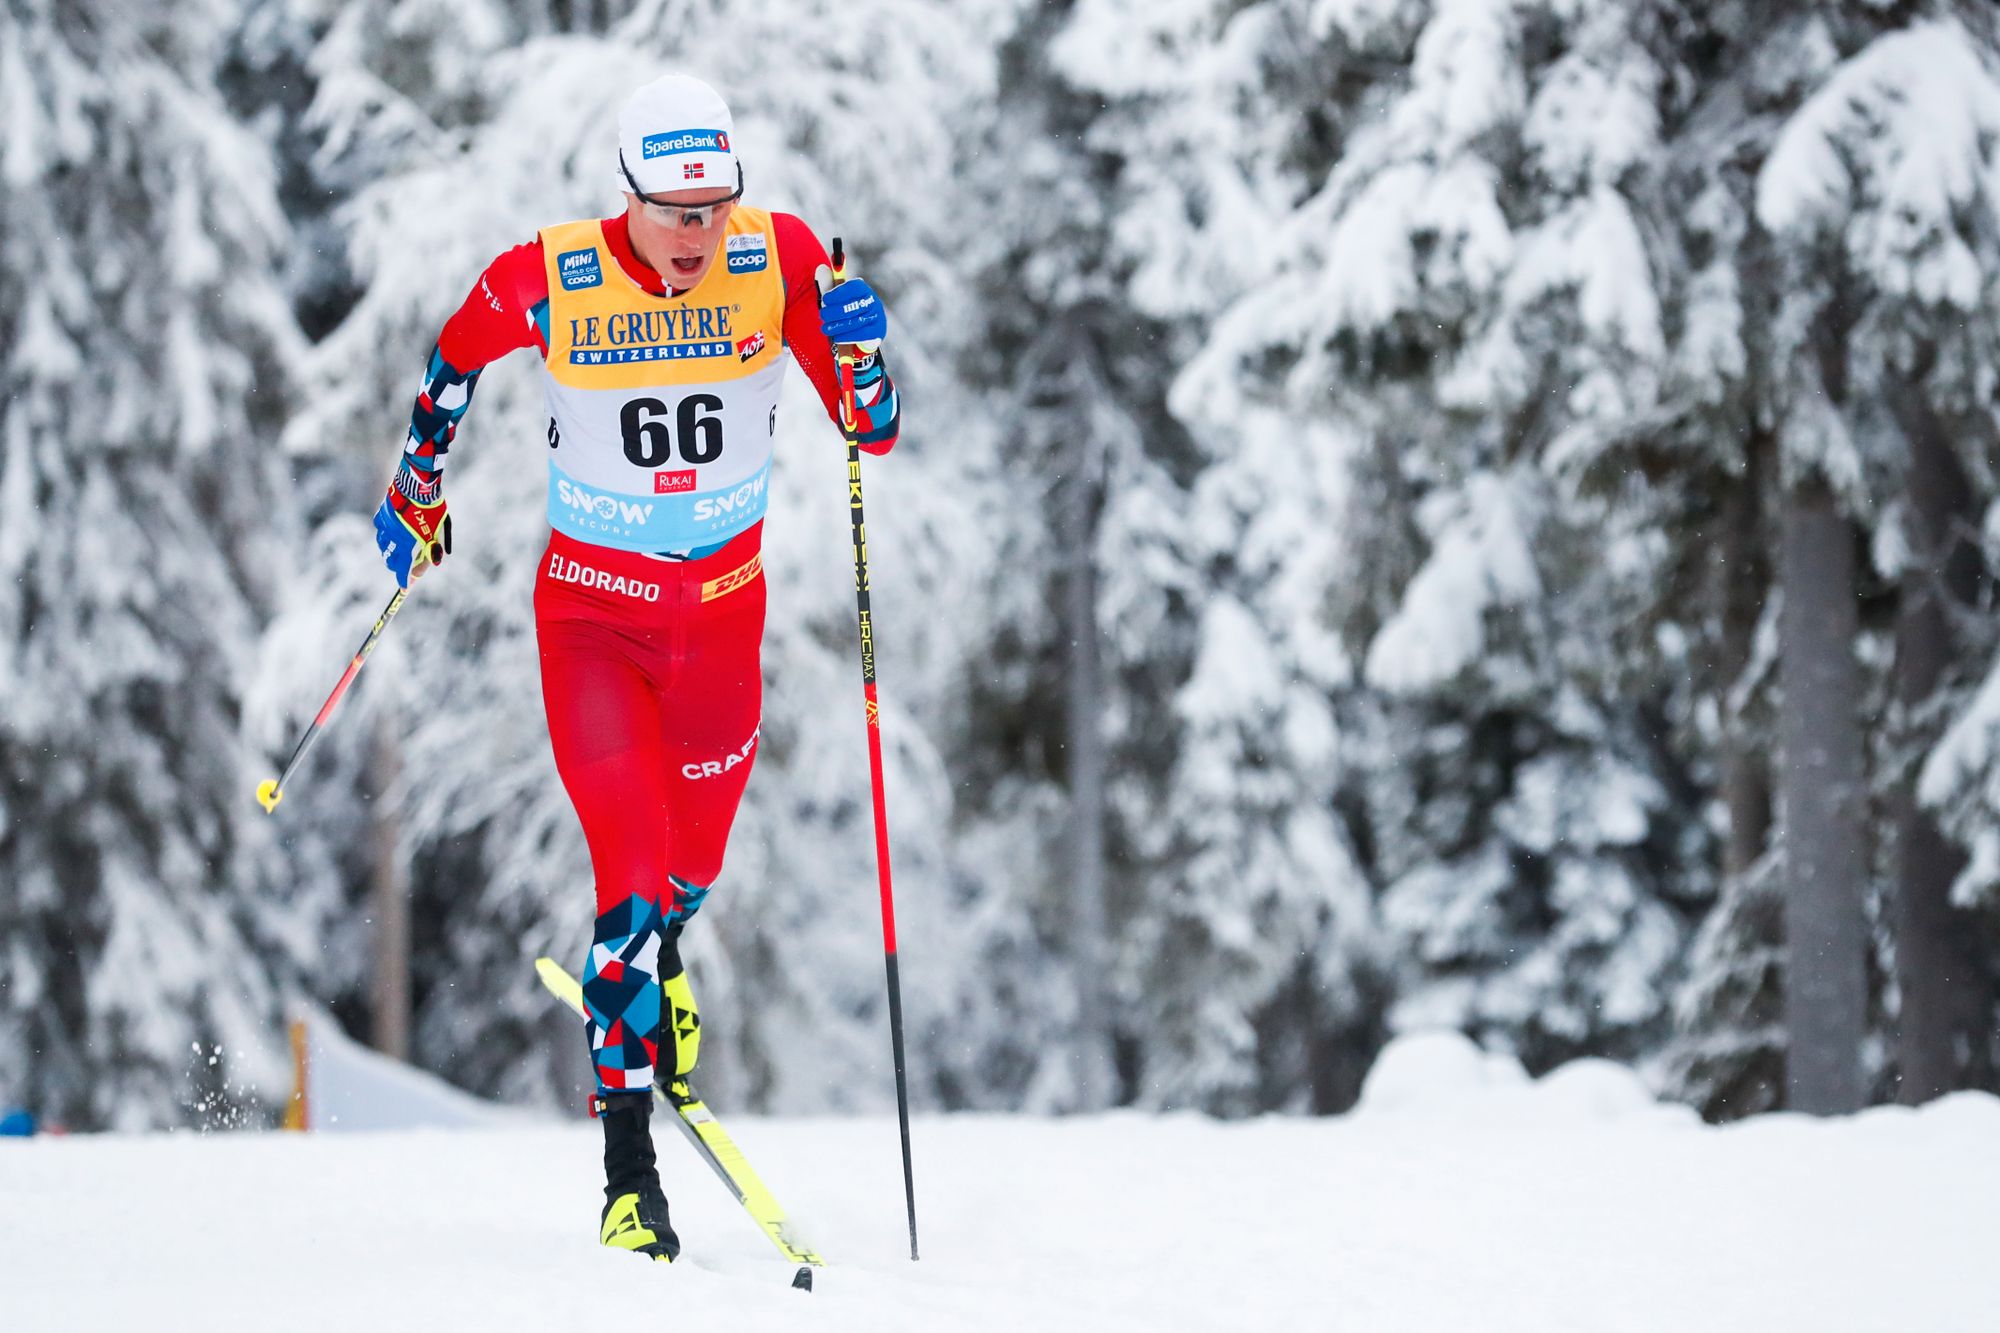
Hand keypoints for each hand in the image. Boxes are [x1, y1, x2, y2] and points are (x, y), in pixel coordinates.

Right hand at [373, 461, 450, 587]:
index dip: (404, 579)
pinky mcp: (382, 513)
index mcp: (407, 544)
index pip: (403, 568)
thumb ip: (434, 548)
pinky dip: (385, 533)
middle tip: (403, 567)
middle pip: (390, 559)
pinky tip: (390, 531)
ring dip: (389, 551)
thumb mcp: (438, 531)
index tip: (405, 587)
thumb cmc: (432, 509)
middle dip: (397, 566)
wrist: (417, 485)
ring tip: (397, 552)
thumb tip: (434, 562)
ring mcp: (385, 525)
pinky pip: (380, 527)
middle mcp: (392, 537)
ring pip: (383, 544)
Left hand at [819, 276, 886, 352]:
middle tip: (823, 315)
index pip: (854, 287)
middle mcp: (872, 301)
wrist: (862, 332)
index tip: (825, 299)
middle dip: (834, 312)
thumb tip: (822, 269)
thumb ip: (829, 284)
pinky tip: (837, 337)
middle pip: (852, 306)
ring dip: (837, 326)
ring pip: (855, 321)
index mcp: (863, 290)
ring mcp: (876, 316)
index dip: (838, 292)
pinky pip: (861, 334)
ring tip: (826, 328)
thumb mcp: (836, 298)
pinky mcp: (878, 331)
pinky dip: (847, 336)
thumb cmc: (846, 311)